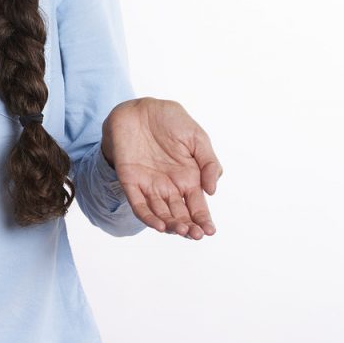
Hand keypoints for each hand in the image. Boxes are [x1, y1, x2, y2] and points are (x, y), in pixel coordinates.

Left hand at [100, 97, 222, 239]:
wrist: (141, 108)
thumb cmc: (171, 121)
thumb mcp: (198, 138)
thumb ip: (209, 163)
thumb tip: (212, 191)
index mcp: (188, 179)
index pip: (197, 207)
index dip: (203, 220)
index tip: (210, 231)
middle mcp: (169, 186)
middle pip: (180, 215)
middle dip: (188, 227)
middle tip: (196, 234)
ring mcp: (149, 185)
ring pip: (160, 213)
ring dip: (170, 225)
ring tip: (181, 230)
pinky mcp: (131, 180)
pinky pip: (138, 203)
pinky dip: (148, 216)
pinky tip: (159, 225)